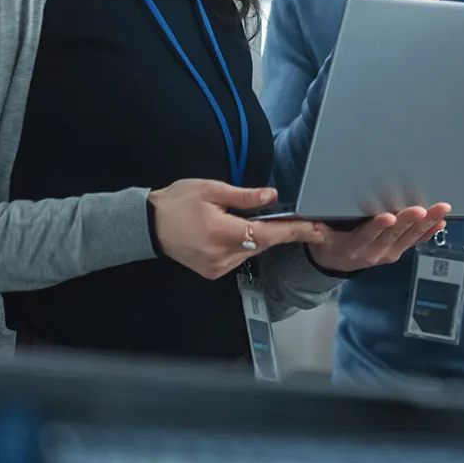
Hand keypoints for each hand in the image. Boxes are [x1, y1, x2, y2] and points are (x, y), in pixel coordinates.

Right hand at [149, 181, 321, 279]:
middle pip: (263, 244)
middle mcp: (221, 255)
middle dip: (280, 231)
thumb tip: (272, 197)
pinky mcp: (211, 272)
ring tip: (260, 221)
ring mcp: (216, 267)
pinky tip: (241, 232)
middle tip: (298, 219)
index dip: (295, 232)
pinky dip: (246, 245)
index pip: (269, 235)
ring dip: (261, 237)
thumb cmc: (177, 202)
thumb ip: (244, 196)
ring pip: (252, 252)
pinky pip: (239, 257)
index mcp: (222, 233)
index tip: (317, 230)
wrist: (146, 225)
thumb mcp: (211, 190)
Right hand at [307, 203, 450, 274]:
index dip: (377, 227)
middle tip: (422, 209)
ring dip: (426, 223)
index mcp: (352, 248)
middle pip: (392, 236)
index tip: (388, 217)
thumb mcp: (318, 237)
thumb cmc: (328, 242)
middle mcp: (373, 253)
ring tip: (440, 210)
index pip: (366, 236)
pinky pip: (415, 242)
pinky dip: (428, 232)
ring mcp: (387, 254)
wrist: (336, 263)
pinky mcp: (396, 252)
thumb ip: (316, 230)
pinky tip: (440, 222)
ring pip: (408, 238)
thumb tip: (310, 222)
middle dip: (409, 221)